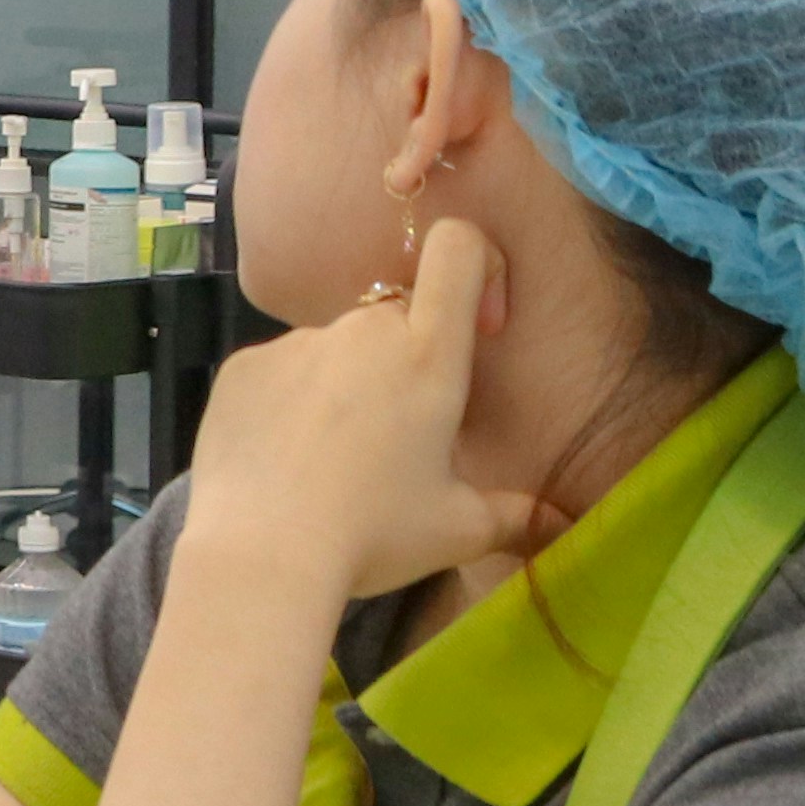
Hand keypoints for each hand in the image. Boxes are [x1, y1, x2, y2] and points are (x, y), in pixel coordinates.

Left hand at [171, 215, 557, 607]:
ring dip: (345, 388)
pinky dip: (288, 405)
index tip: (477, 326)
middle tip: (396, 441)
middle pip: (396, 318)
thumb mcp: (459, 531)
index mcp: (427, 355)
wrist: (260, 555)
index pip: (457, 250)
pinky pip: (279, 372)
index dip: (477, 266)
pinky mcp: (241, 367)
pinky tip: (282, 463)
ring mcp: (294, 345)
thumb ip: (517, 515)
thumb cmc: (373, 535)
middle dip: (405, 363)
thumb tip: (563, 522)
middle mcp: (361, 332)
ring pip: (336, 351)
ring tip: (331, 465)